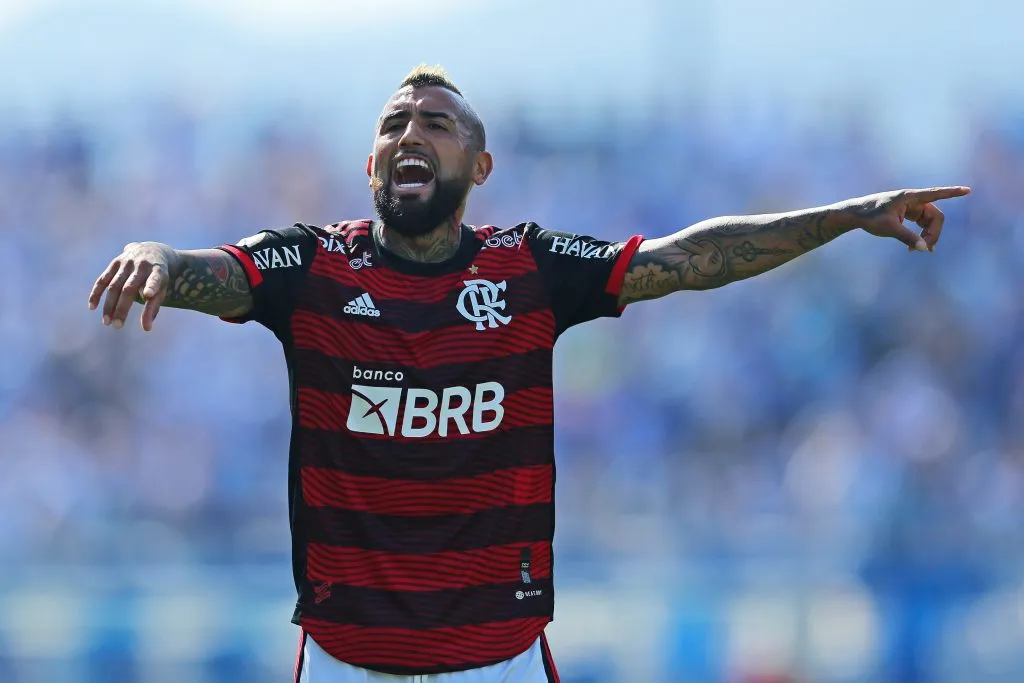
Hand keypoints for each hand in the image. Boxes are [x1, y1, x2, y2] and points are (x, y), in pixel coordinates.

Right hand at [88, 242, 177, 330]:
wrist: (152, 251)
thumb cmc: (159, 277)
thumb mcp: (162, 289)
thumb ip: (153, 308)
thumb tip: (146, 329)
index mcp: (158, 271)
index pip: (155, 278)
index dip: (152, 286)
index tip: (149, 295)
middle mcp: (141, 265)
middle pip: (129, 288)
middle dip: (122, 308)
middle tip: (117, 326)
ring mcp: (126, 263)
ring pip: (114, 285)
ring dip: (109, 305)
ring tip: (107, 322)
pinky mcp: (115, 263)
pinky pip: (103, 279)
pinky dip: (96, 292)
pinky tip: (92, 307)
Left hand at [841, 186, 970, 252]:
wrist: (856, 214)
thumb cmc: (870, 217)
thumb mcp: (889, 229)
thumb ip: (907, 238)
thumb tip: (924, 249)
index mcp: (910, 197)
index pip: (936, 193)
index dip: (953, 193)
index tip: (967, 190)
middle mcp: (914, 200)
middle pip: (935, 216)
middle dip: (934, 233)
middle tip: (926, 249)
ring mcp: (912, 207)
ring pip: (930, 222)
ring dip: (928, 236)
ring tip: (918, 251)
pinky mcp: (909, 214)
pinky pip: (922, 224)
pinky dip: (921, 235)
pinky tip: (915, 247)